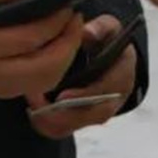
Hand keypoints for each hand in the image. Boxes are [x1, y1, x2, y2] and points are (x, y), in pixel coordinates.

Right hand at [0, 0, 83, 99]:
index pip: (29, 38)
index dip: (56, 22)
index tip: (69, 4)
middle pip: (44, 66)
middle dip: (68, 42)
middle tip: (75, 18)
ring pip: (45, 80)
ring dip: (66, 56)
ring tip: (70, 31)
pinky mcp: (2, 93)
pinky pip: (38, 85)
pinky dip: (55, 67)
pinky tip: (57, 46)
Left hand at [27, 15, 139, 139]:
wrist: (103, 52)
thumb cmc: (104, 39)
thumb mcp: (106, 27)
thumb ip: (99, 28)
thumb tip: (87, 33)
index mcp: (124, 72)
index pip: (109, 89)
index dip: (86, 95)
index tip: (63, 95)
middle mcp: (117, 96)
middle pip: (96, 114)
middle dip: (66, 114)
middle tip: (40, 104)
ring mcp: (101, 110)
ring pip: (79, 125)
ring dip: (55, 121)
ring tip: (33, 108)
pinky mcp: (85, 118)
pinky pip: (68, 129)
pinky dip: (49, 126)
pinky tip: (34, 114)